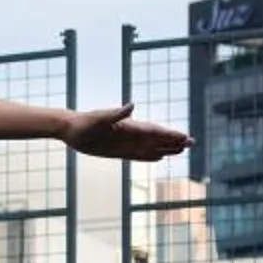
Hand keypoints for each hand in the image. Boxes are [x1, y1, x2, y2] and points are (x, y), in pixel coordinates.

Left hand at [59, 105, 190, 161]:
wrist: (70, 129)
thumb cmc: (83, 123)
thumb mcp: (99, 119)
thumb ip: (116, 114)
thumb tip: (132, 106)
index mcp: (129, 126)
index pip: (154, 131)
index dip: (169, 134)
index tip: (185, 137)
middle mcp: (130, 134)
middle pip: (157, 139)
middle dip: (174, 141)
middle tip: (192, 143)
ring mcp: (125, 143)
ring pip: (151, 147)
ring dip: (166, 148)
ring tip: (182, 149)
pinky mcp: (118, 151)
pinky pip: (138, 155)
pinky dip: (150, 156)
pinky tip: (160, 157)